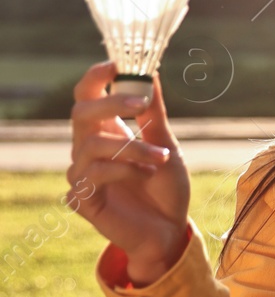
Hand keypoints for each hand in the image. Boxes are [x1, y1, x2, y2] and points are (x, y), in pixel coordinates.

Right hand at [66, 61, 191, 277]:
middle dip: (112, 105)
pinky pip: (95, 173)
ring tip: (162, 159)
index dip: (94, 78)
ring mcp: (81, 174)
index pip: (87, 97)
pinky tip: (147, 176)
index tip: (114, 64)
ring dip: (134, 148)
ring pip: (93, 144)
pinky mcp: (81, 198)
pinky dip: (126, 170)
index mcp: (106, 132)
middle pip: (81, 113)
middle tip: (142, 104)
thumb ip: (155, 114)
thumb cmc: (166, 188)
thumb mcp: (167, 146)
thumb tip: (151, 73)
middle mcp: (87, 149)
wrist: (170, 231)